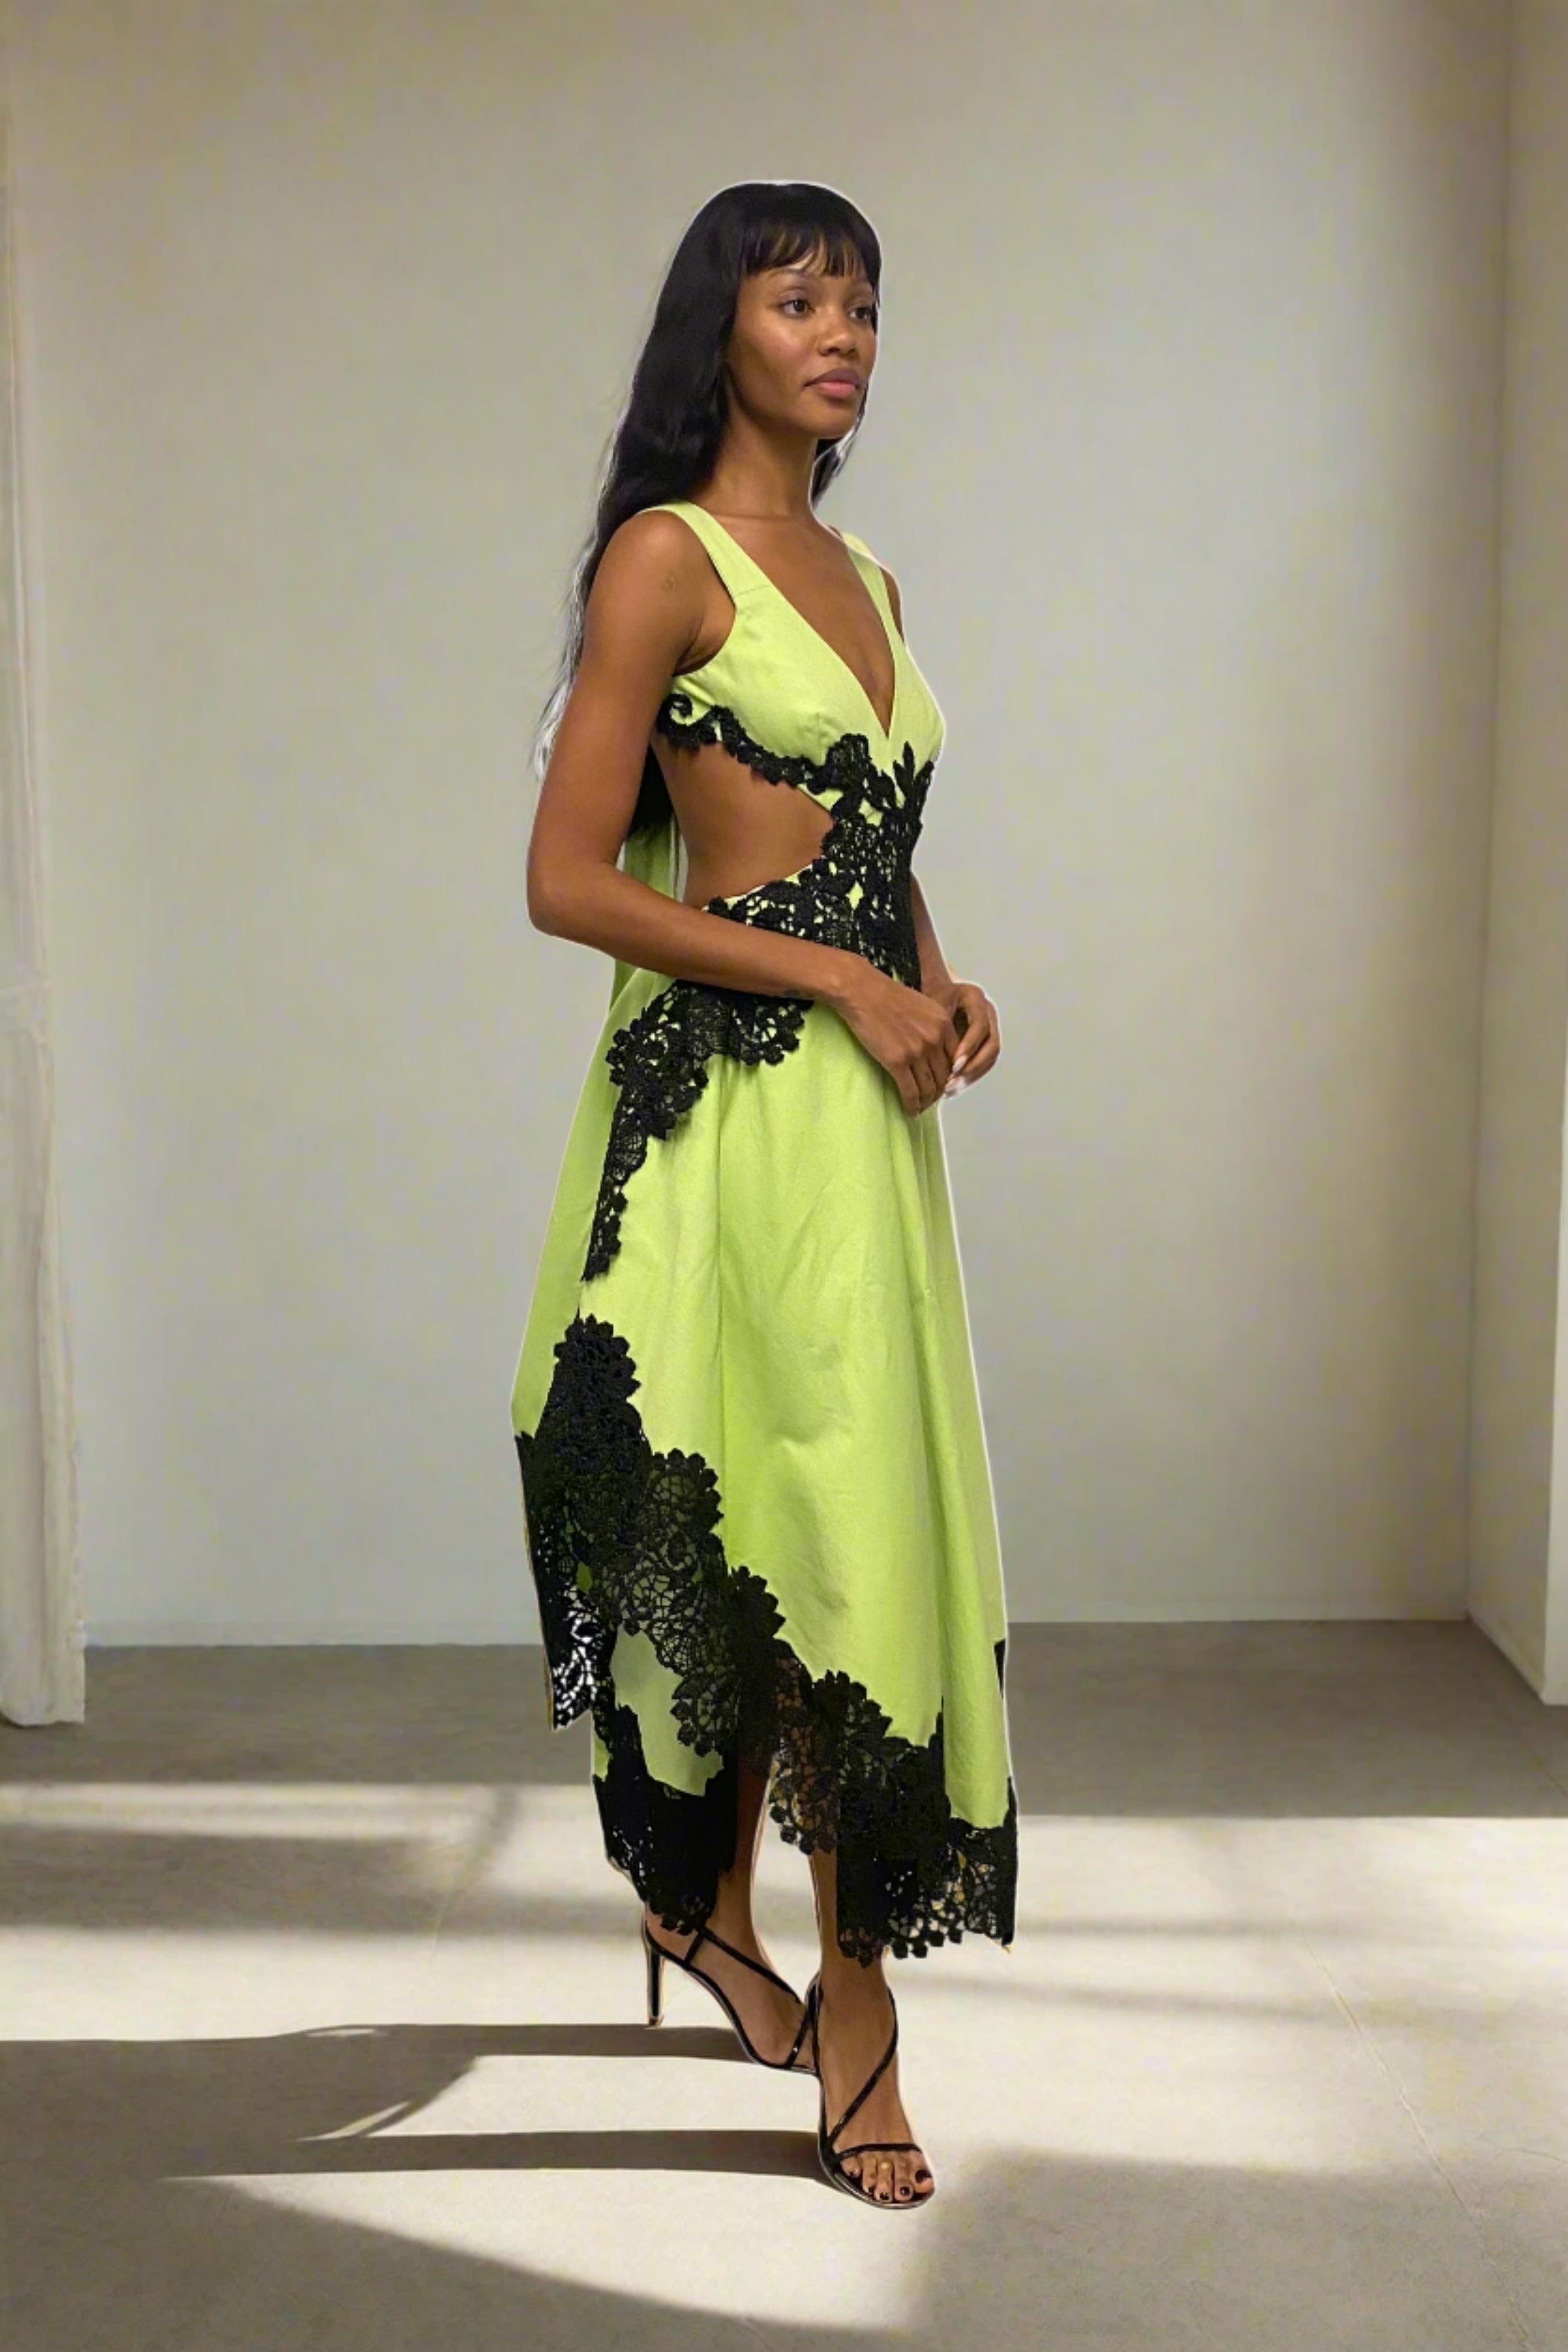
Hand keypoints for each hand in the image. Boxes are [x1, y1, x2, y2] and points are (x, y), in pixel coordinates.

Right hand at [832, 965, 963, 1115]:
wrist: (862, 991)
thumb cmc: (886, 996)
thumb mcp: (922, 1005)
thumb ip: (933, 1026)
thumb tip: (934, 1052)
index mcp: (943, 1023)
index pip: (956, 1059)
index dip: (949, 1076)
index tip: (941, 1084)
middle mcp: (935, 1038)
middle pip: (944, 1077)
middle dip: (938, 1092)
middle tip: (930, 1100)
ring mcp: (917, 1050)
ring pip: (929, 1088)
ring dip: (925, 1102)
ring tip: (919, 1107)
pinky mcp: (897, 1061)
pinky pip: (910, 1092)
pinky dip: (912, 1105)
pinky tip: (909, 1111)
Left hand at [923, 978, 1000, 1096]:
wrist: (934, 994)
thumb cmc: (928, 999)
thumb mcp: (929, 1006)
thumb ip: (937, 1028)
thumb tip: (937, 1060)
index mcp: (975, 998)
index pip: (980, 1026)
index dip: (969, 1047)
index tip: (954, 1064)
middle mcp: (988, 1012)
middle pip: (992, 1044)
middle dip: (973, 1066)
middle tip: (952, 1081)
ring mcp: (991, 1026)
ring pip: (991, 1057)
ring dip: (972, 1076)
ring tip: (950, 1088)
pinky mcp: (987, 1041)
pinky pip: (985, 1063)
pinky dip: (971, 1077)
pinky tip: (954, 1087)